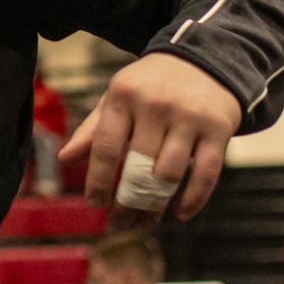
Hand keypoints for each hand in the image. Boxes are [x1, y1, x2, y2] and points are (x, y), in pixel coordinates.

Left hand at [59, 52, 242, 219]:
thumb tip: (65, 160)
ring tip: (146, 220)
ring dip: (157, 204)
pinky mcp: (218, 129)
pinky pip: (206, 174)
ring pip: (169, 174)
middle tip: (120, 223)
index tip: (95, 205)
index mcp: (123, 96)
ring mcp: (189, 117)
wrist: (204, 60)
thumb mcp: (117, 97)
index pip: (105, 147)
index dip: (98, 181)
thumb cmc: (149, 85)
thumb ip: (92, 129)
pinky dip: (193, 200)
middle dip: (127, 202)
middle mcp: (155, 106)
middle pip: (138, 167)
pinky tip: (180, 214)